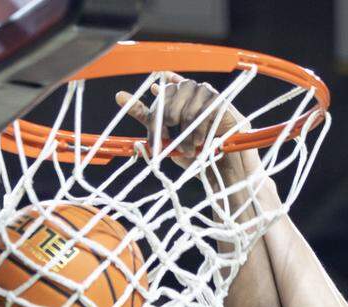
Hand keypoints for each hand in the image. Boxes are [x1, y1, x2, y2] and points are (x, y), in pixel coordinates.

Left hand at [116, 73, 249, 172]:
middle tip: (166, 141)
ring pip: (188, 102)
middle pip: (172, 93)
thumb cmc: (199, 159)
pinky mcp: (225, 106)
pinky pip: (206, 109)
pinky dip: (199, 129)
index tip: (127, 106)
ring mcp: (211, 97)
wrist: (227, 176)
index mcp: (181, 99)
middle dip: (164, 119)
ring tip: (189, 150)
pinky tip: (201, 144)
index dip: (152, 105)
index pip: (162, 90)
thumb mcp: (168, 143)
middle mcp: (195, 93)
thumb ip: (150, 123)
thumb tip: (120, 96)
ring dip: (184, 130)